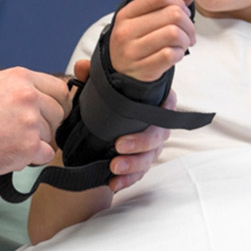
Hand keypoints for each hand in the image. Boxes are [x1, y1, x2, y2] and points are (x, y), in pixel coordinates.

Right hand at [0, 67, 70, 178]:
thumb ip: (18, 86)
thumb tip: (38, 93)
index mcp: (20, 78)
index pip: (59, 89)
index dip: (55, 104)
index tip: (49, 113)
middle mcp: (27, 96)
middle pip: (58, 113)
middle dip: (45, 125)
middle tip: (22, 131)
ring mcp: (30, 120)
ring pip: (50, 135)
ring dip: (34, 142)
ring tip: (8, 140)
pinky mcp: (29, 145)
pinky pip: (45, 154)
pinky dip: (31, 158)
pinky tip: (10, 152)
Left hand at [70, 59, 173, 192]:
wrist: (94, 127)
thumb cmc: (105, 102)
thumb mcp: (96, 88)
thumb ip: (91, 77)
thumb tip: (82, 67)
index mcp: (151, 102)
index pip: (167, 102)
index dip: (165, 108)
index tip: (153, 113)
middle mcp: (155, 125)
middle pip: (158, 134)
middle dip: (140, 142)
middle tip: (120, 145)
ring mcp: (150, 146)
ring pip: (149, 157)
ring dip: (133, 164)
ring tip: (114, 166)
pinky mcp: (140, 163)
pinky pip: (138, 174)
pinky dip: (127, 179)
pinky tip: (113, 183)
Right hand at [108, 0, 197, 81]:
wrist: (122, 72)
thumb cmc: (138, 42)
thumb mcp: (147, 18)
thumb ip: (171, 0)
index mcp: (126, 13)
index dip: (178, 1)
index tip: (182, 12)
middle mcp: (125, 30)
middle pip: (173, 14)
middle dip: (189, 23)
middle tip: (188, 33)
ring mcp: (132, 50)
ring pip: (174, 34)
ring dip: (186, 39)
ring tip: (183, 44)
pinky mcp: (142, 68)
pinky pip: (170, 54)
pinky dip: (180, 53)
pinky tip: (176, 54)